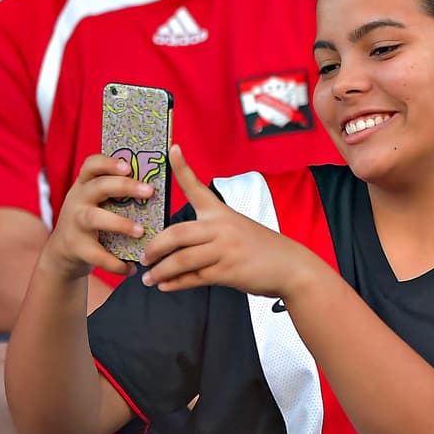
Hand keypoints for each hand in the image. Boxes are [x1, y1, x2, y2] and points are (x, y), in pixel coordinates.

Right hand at [43, 154, 152, 279]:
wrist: (64, 253)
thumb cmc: (93, 223)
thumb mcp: (99, 204)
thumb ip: (120, 197)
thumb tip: (157, 192)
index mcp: (86, 185)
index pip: (92, 165)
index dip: (108, 163)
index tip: (128, 165)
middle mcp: (78, 200)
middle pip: (98, 187)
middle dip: (124, 187)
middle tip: (149, 191)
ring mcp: (74, 223)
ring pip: (94, 218)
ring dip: (120, 223)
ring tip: (141, 232)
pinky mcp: (75, 247)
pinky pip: (96, 254)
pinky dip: (115, 263)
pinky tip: (131, 268)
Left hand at [140, 145, 323, 296]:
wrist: (290, 267)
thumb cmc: (262, 249)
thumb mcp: (238, 229)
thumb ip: (211, 234)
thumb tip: (180, 249)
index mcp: (221, 213)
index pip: (197, 187)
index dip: (183, 167)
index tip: (172, 148)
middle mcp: (221, 227)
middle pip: (176, 234)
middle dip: (154, 247)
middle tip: (143, 257)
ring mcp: (224, 250)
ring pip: (181, 260)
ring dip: (160, 271)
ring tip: (149, 278)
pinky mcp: (227, 271)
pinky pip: (193, 278)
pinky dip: (176, 283)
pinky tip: (165, 286)